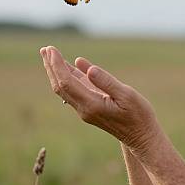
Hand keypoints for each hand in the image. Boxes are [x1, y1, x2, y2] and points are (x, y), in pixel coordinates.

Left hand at [40, 46, 161, 157]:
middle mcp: (84, 108)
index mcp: (92, 104)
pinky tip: (70, 66)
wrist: (140, 136)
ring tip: (49, 55)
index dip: (58, 65)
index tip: (52, 50)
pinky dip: (69, 76)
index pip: (67, 83)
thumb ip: (107, 82)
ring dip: (56, 71)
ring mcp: (85, 109)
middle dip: (51, 66)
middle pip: (61, 86)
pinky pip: (75, 90)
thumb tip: (90, 69)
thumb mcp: (127, 95)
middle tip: (45, 49)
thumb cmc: (138, 114)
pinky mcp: (90, 108)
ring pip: (65, 89)